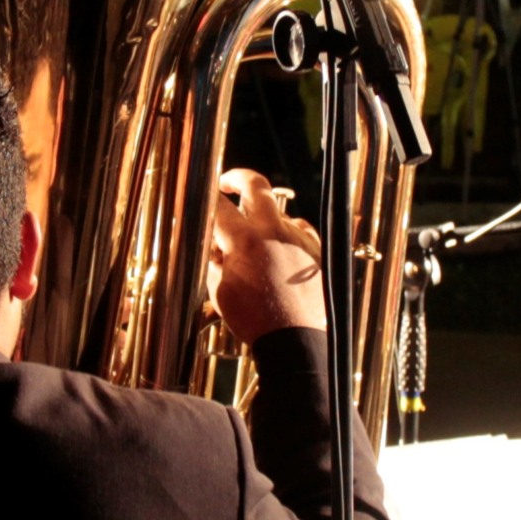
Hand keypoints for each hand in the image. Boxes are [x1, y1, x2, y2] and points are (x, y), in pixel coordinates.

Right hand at [209, 168, 325, 344]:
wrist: (295, 341)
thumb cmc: (255, 321)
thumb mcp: (220, 292)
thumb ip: (215, 262)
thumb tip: (215, 247)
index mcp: (244, 241)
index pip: (218, 206)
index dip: (206, 198)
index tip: (203, 196)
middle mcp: (274, 232)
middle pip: (256, 185)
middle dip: (238, 177)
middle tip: (228, 182)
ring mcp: (299, 238)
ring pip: (279, 212)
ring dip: (263, 220)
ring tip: (254, 240)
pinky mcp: (317, 250)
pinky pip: (301, 229)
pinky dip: (288, 234)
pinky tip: (281, 247)